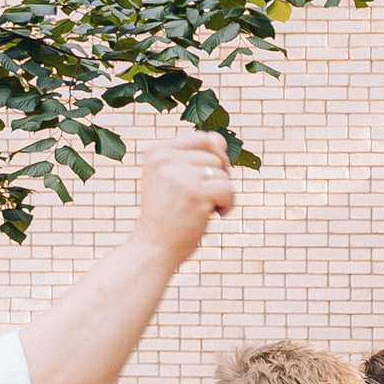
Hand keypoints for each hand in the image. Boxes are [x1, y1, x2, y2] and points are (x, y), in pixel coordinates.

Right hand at [129, 131, 235, 260]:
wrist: (155, 245)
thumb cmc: (169, 212)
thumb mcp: (174, 178)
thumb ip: (196, 156)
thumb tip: (221, 139)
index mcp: (157, 152)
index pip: (202, 137)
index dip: (215, 157)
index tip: (206, 178)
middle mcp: (165, 159)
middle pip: (216, 158)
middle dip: (218, 179)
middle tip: (202, 197)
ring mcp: (179, 175)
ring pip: (224, 174)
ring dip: (222, 194)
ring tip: (203, 208)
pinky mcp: (194, 192)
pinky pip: (229, 190)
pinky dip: (228, 204)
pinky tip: (214, 214)